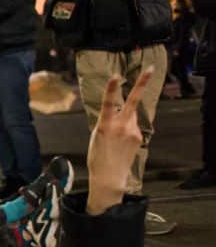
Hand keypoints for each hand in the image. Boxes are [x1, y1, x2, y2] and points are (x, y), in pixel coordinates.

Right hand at [86, 68, 150, 214]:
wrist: (109, 176)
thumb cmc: (98, 157)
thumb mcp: (95, 137)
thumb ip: (106, 122)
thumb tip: (117, 114)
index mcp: (105, 126)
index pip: (108, 103)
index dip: (111, 88)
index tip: (116, 76)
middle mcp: (121, 126)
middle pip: (132, 101)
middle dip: (141, 84)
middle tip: (150, 69)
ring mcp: (132, 131)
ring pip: (130, 117)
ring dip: (124, 121)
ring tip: (115, 140)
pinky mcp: (139, 137)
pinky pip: (133, 128)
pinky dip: (127, 132)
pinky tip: (121, 144)